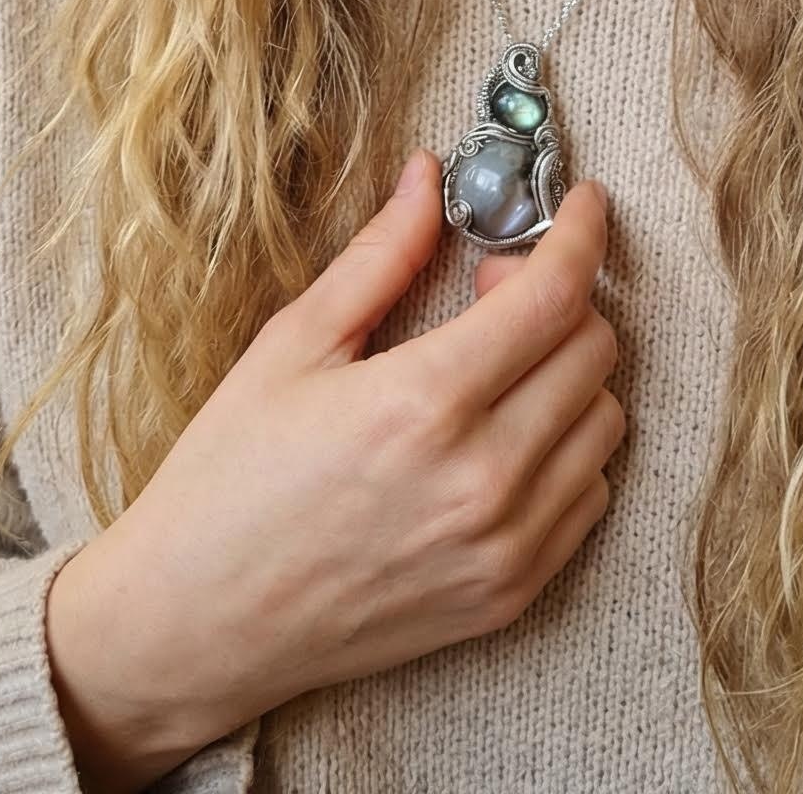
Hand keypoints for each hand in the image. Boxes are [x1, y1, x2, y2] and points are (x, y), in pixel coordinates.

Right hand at [51, 149, 623, 748]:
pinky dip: (567, 447)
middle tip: (488, 290)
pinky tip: (502, 432)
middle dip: (558, 296)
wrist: (197, 623)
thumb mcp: (292, 346)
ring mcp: (505, 545)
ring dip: (567, 372)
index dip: (579, 234)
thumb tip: (426, 178)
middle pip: (593, 350)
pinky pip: (590, 496)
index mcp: (424, 401)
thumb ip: (379, 256)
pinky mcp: (511, 595)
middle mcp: (483, 477)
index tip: (583, 203)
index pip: (554, 295)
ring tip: (493, 365)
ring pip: (605, 421)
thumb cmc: (230, 477)